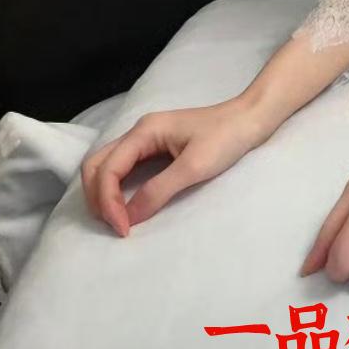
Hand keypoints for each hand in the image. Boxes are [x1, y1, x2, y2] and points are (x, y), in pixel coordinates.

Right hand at [81, 97, 267, 234]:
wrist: (250, 119)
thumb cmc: (226, 137)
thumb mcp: (194, 166)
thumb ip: (159, 190)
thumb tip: (129, 218)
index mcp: (145, 131)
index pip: (107, 168)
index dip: (108, 201)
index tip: (123, 229)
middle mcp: (139, 132)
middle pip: (97, 164)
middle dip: (97, 197)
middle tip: (114, 226)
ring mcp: (146, 138)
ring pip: (107, 165)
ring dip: (103, 193)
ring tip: (117, 220)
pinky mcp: (156, 147)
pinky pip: (124, 168)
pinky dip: (116, 188)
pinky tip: (126, 205)